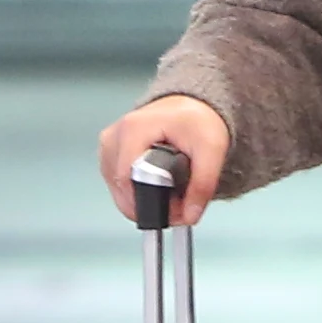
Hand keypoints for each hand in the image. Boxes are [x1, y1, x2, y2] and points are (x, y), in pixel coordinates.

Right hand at [97, 95, 229, 227]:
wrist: (191, 107)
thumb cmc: (196, 121)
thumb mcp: (211, 150)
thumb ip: (203, 184)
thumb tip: (190, 215)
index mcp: (133, 129)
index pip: (129, 180)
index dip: (151, 202)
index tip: (174, 210)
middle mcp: (115, 136)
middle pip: (122, 188)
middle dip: (149, 205)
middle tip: (177, 206)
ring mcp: (109, 146)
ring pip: (118, 190)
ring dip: (141, 201)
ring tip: (169, 193)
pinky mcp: (110, 154)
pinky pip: (117, 184)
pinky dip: (135, 192)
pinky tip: (155, 186)